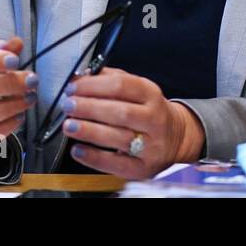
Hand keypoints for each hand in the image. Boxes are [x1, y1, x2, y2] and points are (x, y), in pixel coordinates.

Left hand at [61, 67, 204, 178]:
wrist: (177, 137)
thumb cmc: (149, 111)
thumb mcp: (137, 89)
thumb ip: (110, 80)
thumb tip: (80, 77)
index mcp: (151, 94)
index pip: (121, 86)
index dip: (93, 85)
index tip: (73, 87)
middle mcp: (154, 119)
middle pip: (119, 112)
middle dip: (89, 108)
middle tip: (68, 106)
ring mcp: (151, 145)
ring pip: (118, 137)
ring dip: (89, 131)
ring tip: (69, 126)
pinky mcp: (143, 168)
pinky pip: (117, 164)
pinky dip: (94, 157)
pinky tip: (78, 150)